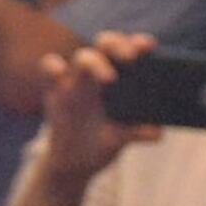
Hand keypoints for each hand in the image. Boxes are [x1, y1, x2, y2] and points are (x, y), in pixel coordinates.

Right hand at [34, 30, 159, 185]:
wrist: (76, 163)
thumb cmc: (104, 140)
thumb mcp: (121, 138)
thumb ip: (137, 132)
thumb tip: (157, 133)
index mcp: (120, 78)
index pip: (129, 50)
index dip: (138, 43)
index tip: (148, 45)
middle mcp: (98, 74)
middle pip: (106, 44)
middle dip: (118, 44)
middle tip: (130, 58)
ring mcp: (75, 81)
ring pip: (83, 57)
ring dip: (96, 62)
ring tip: (110, 79)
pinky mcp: (54, 91)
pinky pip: (49, 68)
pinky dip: (53, 66)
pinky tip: (60, 73)